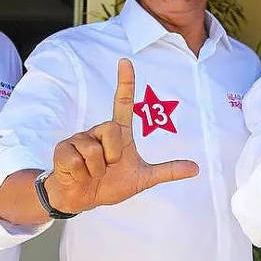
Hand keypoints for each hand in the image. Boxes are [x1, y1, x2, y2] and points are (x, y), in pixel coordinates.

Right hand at [44, 58, 198, 213]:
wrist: (82, 199)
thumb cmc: (110, 184)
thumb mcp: (142, 179)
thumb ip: (167, 172)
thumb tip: (196, 168)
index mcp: (117, 133)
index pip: (122, 102)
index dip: (125, 81)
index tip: (126, 61)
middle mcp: (98, 131)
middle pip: (111, 128)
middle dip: (112, 156)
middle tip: (107, 168)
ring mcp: (79, 138)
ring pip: (94, 150)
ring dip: (96, 170)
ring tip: (91, 173)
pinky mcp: (64, 149)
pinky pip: (78, 161)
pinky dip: (82, 174)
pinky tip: (78, 174)